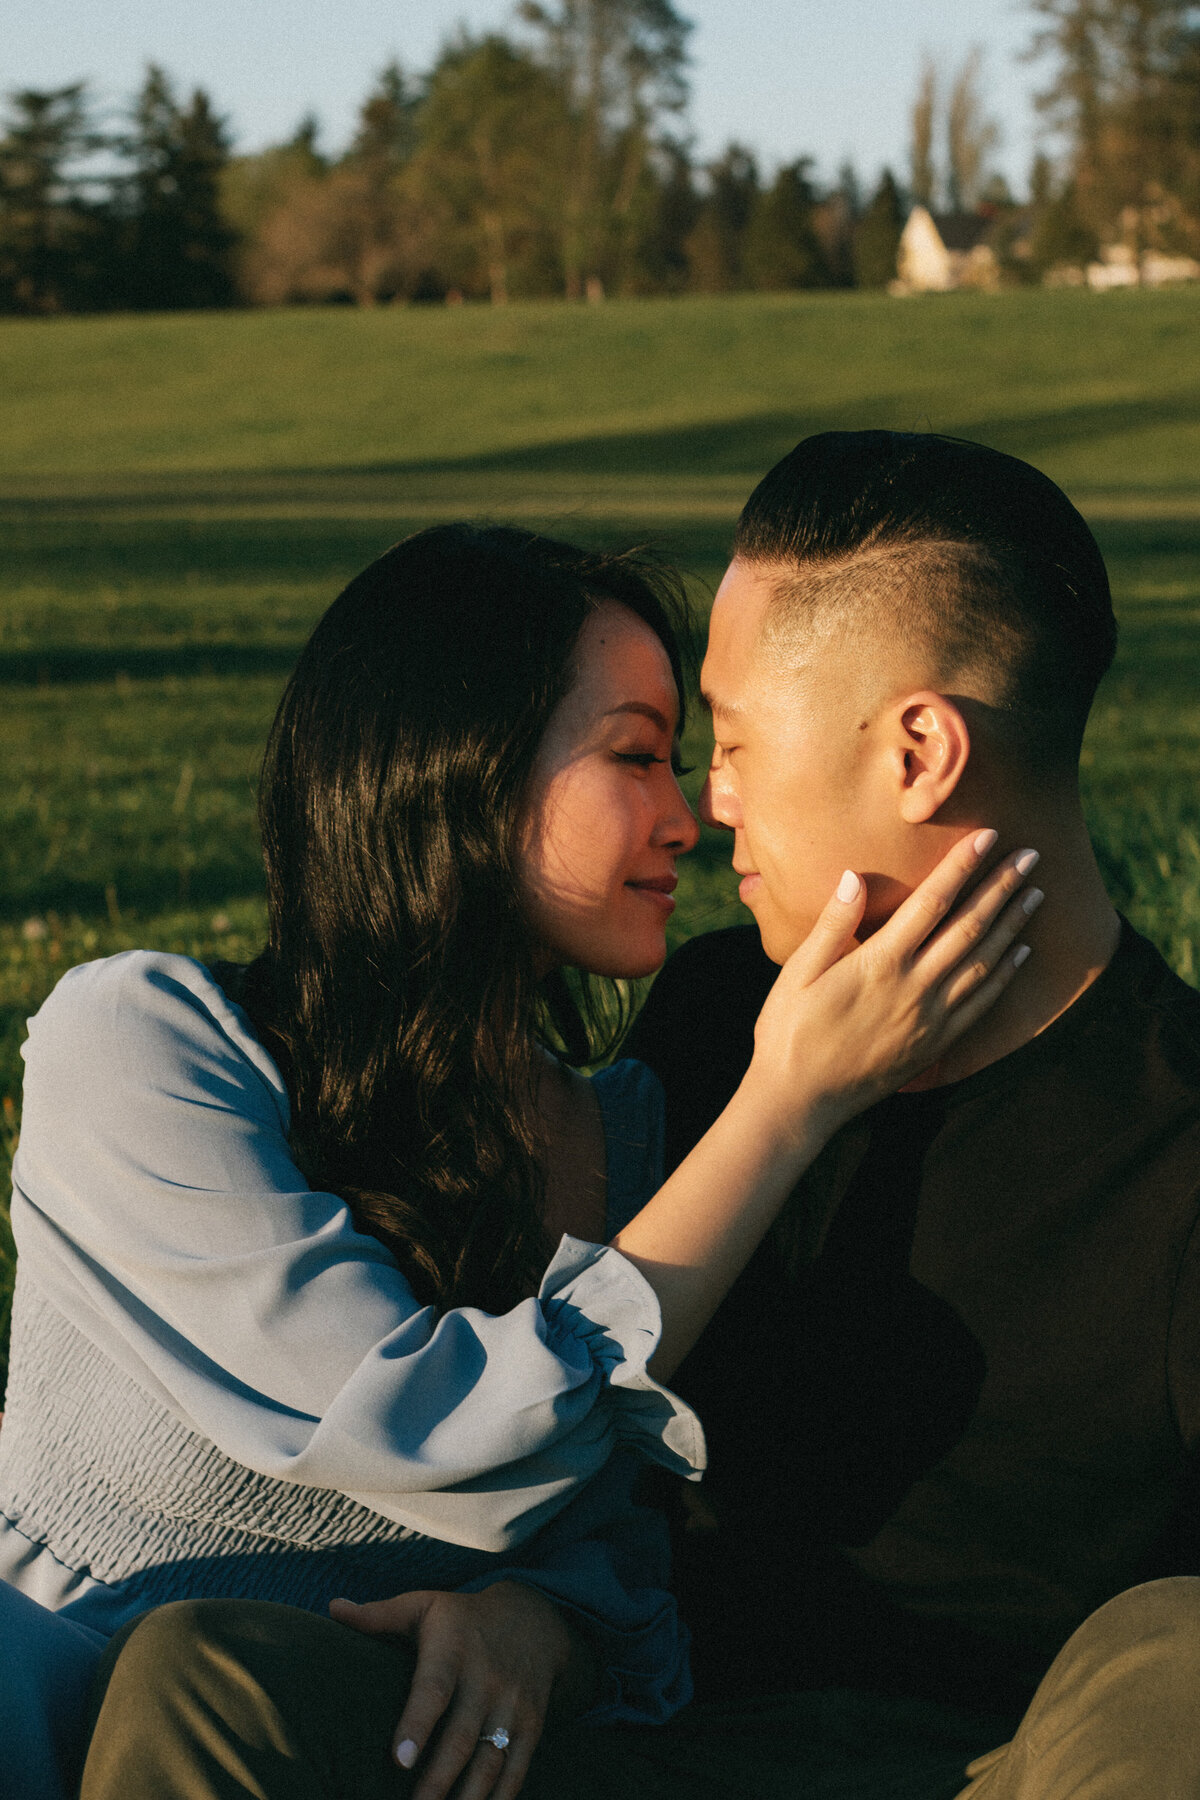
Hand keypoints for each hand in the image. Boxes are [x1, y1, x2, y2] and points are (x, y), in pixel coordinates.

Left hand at [329, 1582, 595, 1799]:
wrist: (534, 1617)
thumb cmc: (462, 1617)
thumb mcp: (424, 1604)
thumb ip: (379, 1615)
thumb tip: (333, 1609)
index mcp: (454, 1648)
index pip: (434, 1688)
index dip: (417, 1724)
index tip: (398, 1761)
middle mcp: (487, 1677)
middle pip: (462, 1736)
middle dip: (438, 1780)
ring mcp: (513, 1704)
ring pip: (491, 1760)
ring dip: (468, 1798)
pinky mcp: (532, 1724)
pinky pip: (517, 1769)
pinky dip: (500, 1798)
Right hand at [747, 829, 1039, 1139]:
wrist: (800, 1099)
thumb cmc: (789, 1031)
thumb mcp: (797, 972)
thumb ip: (832, 924)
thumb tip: (854, 876)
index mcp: (880, 962)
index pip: (932, 902)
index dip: (962, 866)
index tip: (987, 836)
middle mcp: (914, 987)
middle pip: (970, 927)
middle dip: (1002, 887)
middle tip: (1030, 855)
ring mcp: (931, 1018)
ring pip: (985, 962)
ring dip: (1013, 925)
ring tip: (1036, 893)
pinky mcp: (936, 1044)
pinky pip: (982, 1003)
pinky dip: (1005, 975)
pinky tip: (1021, 952)